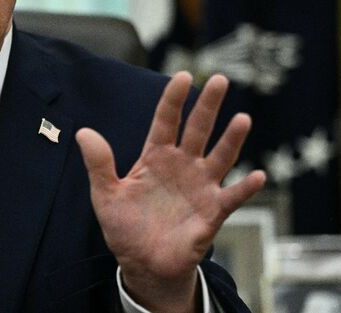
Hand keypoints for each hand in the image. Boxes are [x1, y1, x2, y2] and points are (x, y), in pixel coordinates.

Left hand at [77, 71, 264, 312]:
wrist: (143, 264)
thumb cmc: (125, 227)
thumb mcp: (105, 195)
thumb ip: (98, 164)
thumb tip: (83, 132)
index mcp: (155, 157)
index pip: (166, 120)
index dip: (173, 99)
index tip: (182, 76)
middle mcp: (182, 165)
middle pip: (198, 129)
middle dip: (208, 105)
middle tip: (219, 80)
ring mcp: (200, 186)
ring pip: (220, 156)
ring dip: (231, 139)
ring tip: (242, 118)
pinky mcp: (212, 212)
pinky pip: (232, 197)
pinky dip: (245, 188)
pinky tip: (257, 175)